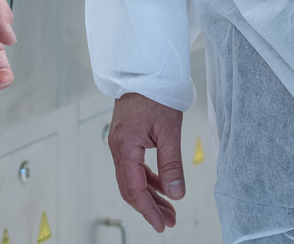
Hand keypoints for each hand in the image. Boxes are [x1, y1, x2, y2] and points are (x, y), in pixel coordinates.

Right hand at [107, 92, 185, 232]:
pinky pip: (135, 166)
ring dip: (150, 195)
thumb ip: (171, 165)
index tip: (161, 224)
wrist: (144, 70)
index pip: (134, 189)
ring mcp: (121, 143)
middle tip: (167, 221)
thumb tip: (176, 193)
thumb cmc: (155, 93)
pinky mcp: (127, 138)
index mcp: (124, 148)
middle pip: (130, 188)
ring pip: (132, 178)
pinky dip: (148, 179)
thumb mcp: (169, 131)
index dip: (148, 210)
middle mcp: (118, 148)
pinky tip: (162, 186)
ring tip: (168, 209)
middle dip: (149, 207)